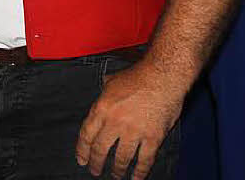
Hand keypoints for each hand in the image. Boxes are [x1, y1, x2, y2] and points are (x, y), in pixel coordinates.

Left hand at [76, 60, 184, 179]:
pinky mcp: (153, 137)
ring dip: (117, 169)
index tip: (81, 159)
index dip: (82, 150)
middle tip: (95, 171)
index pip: (86, 134)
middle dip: (96, 163)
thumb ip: (104, 93)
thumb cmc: (138, 75)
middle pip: (101, 149)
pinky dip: (139, 171)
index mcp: (102, 108)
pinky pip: (144, 160)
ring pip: (121, 158)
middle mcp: (115, 122)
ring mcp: (134, 131)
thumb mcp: (112, 81)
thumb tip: (101, 96)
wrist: (163, 77)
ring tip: (114, 175)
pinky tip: (135, 178)